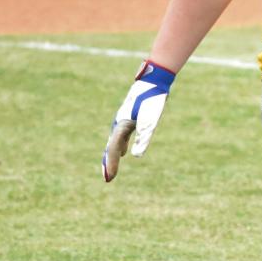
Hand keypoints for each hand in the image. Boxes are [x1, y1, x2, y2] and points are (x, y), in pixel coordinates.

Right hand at [102, 60, 175, 181]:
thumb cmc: (152, 99)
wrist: (153, 81)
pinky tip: (125, 152)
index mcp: (121, 125)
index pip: (114, 149)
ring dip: (113, 156)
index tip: (109, 178)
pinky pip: (122, 137)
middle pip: (111, 147)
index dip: (111, 164)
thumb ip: (143, 137)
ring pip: (115, 142)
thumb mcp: (150, 120)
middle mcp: (119, 124)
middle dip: (108, 163)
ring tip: (111, 169)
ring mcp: (123, 121)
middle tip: (107, 179)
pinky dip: (120, 147)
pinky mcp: (130, 118)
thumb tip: (135, 156)